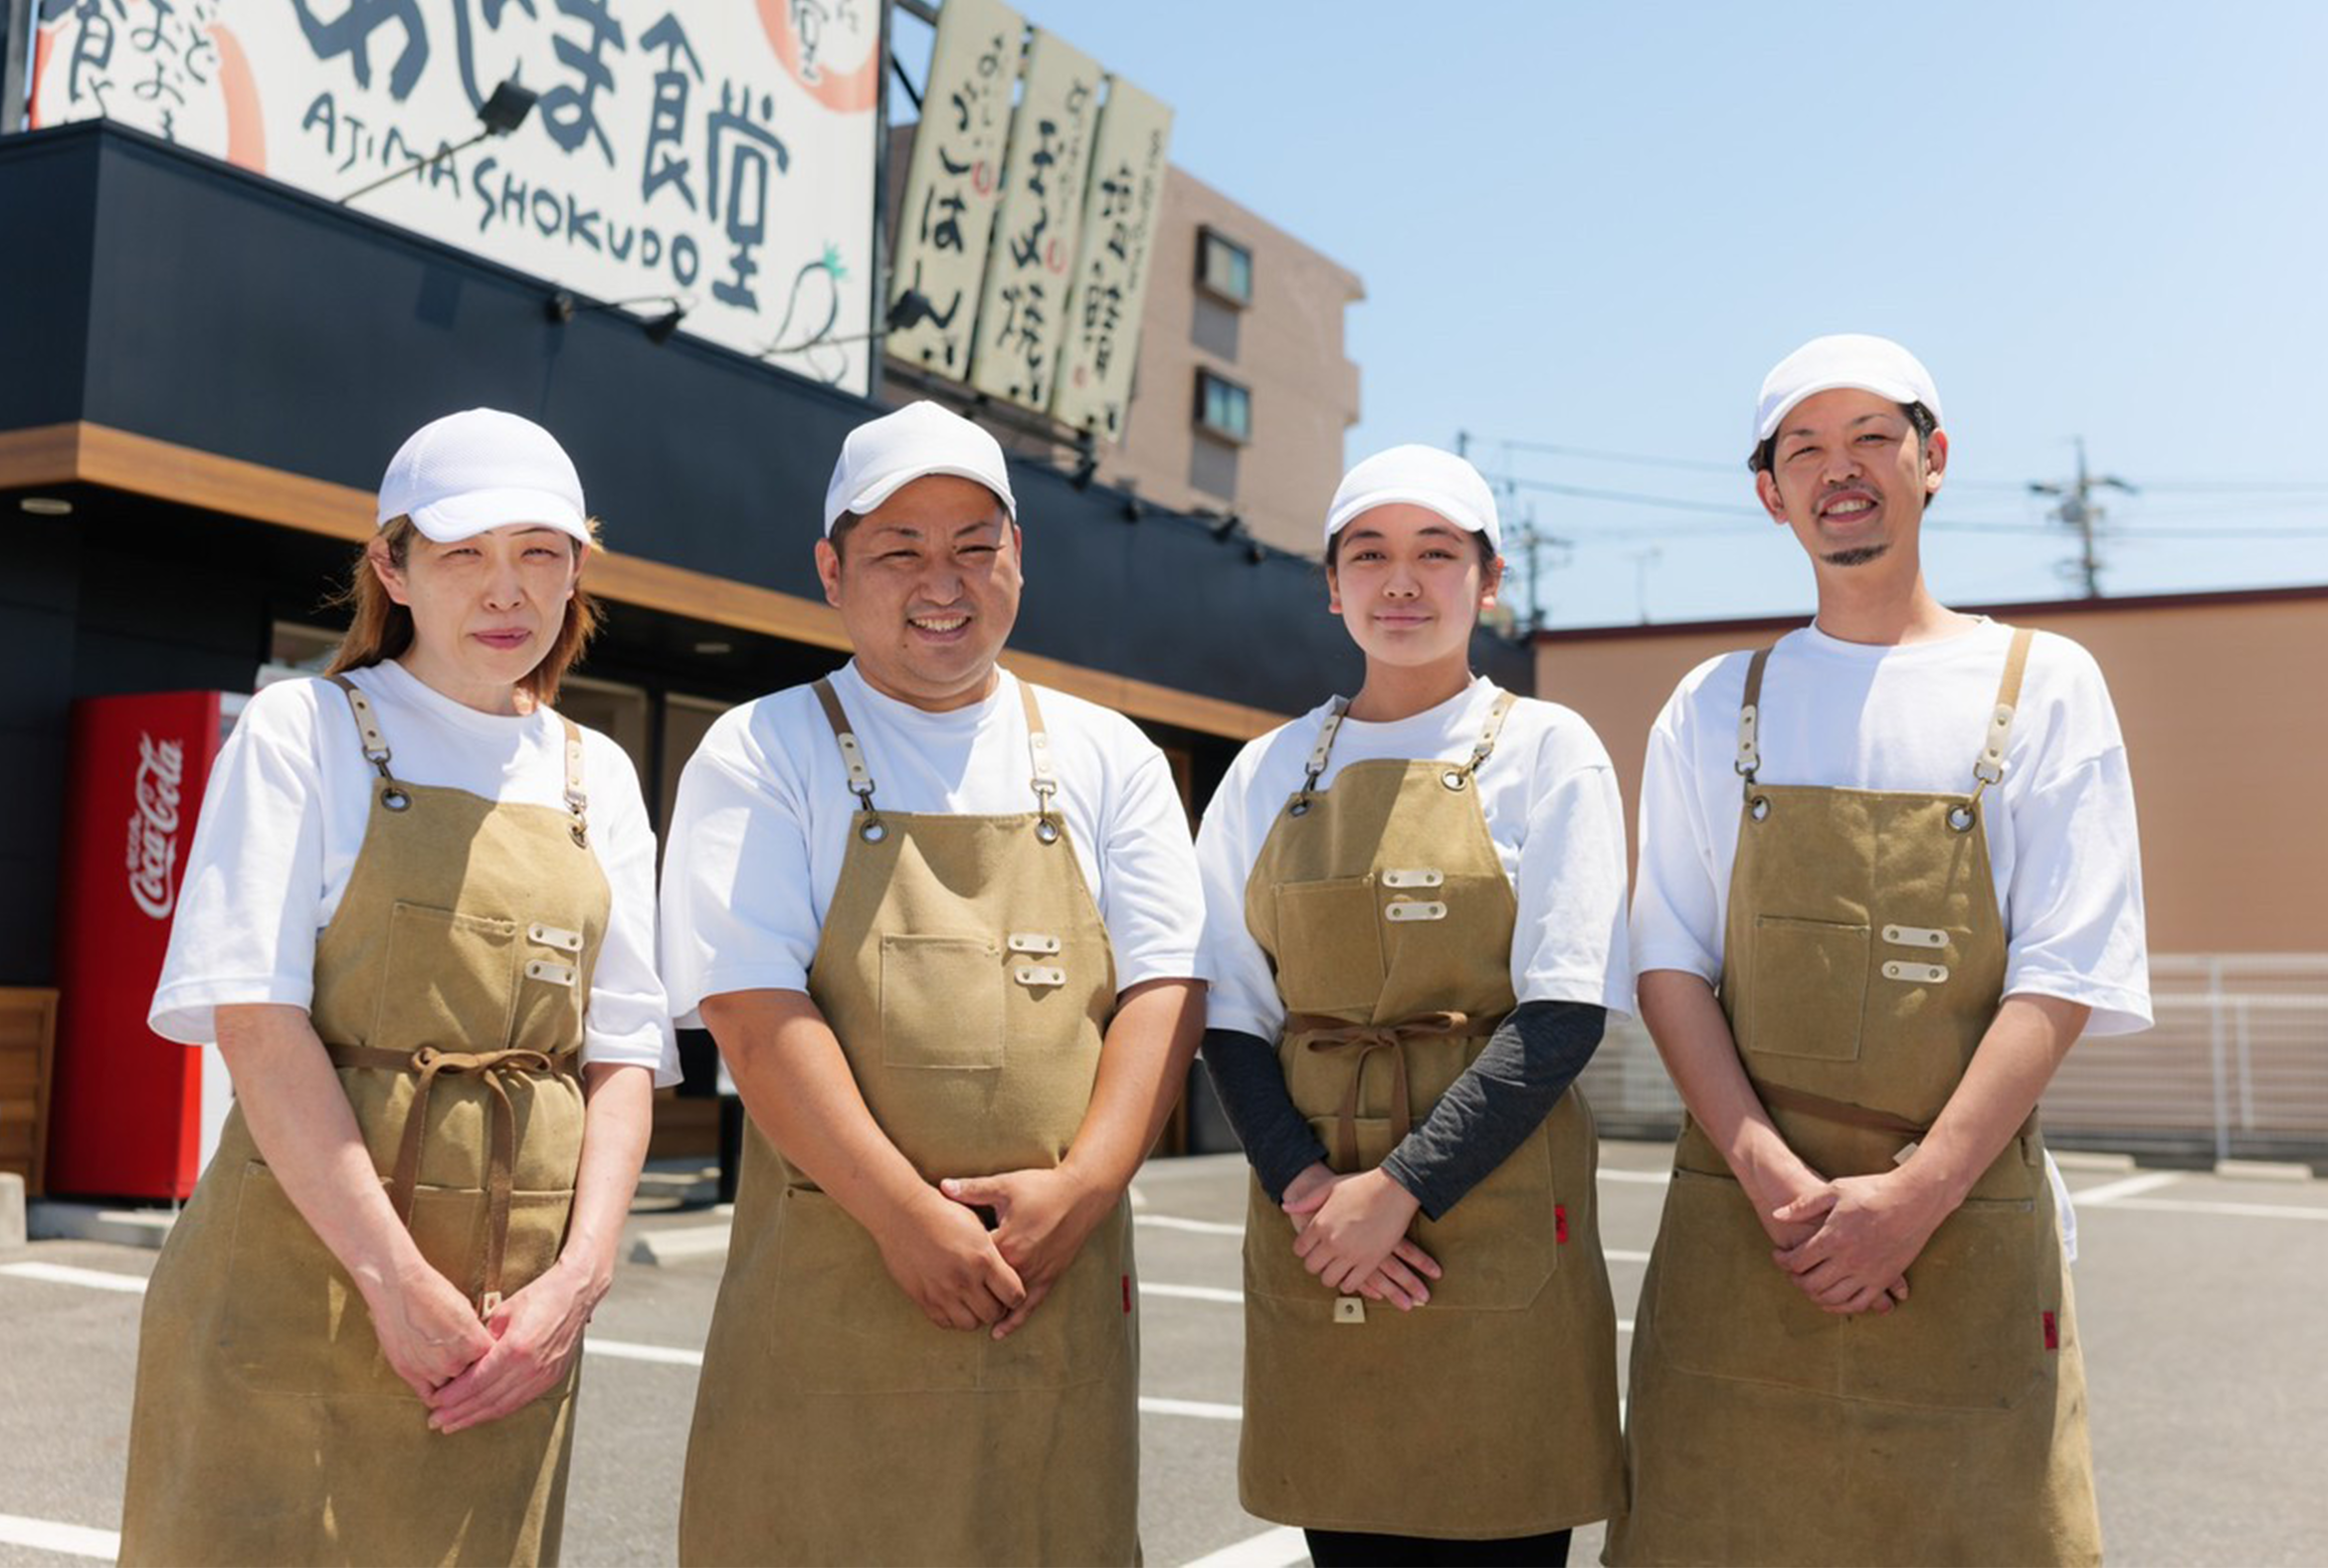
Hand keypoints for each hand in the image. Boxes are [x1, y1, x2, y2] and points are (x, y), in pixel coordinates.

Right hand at [360, 1257, 493, 1401]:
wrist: (399, 1287)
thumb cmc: (433, 1291)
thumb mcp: (467, 1310)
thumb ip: (475, 1335)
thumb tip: (480, 1348)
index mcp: (475, 1343)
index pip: (493, 1364)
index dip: (491, 1362)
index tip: (489, 1362)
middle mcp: (455, 1361)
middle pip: (473, 1379)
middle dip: (471, 1373)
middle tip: (468, 1368)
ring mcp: (432, 1370)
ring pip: (452, 1390)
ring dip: (453, 1384)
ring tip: (452, 1373)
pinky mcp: (410, 1373)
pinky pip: (429, 1395)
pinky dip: (436, 1395)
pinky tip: (440, 1390)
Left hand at [424, 1256, 601, 1432]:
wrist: (576, 1293)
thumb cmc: (540, 1295)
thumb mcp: (503, 1311)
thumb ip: (484, 1339)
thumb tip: (465, 1359)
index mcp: (516, 1348)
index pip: (476, 1381)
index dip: (453, 1396)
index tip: (434, 1402)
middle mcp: (531, 1367)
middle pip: (487, 1399)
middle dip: (458, 1413)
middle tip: (435, 1420)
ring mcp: (543, 1375)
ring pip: (503, 1406)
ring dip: (475, 1417)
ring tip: (453, 1424)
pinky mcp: (551, 1377)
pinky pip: (519, 1401)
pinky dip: (497, 1410)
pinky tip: (482, 1414)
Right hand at [873, 1187, 1026, 1331]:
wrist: (903, 1214)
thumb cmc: (943, 1213)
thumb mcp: (976, 1226)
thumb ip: (993, 1253)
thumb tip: (1004, 1273)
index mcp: (983, 1258)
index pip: (1014, 1295)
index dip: (1015, 1295)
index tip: (1009, 1289)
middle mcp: (965, 1279)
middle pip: (994, 1313)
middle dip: (997, 1307)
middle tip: (992, 1297)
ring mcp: (943, 1292)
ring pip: (971, 1324)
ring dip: (976, 1315)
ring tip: (972, 1301)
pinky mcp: (924, 1298)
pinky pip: (946, 1322)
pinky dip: (954, 1317)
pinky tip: (954, 1302)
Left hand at [940, 1167, 1109, 1340]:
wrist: (1081, 1195)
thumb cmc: (1042, 1188)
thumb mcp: (1005, 1185)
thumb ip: (972, 1189)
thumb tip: (942, 1186)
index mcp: (1005, 1242)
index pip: (970, 1263)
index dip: (951, 1263)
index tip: (933, 1264)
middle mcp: (1020, 1265)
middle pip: (984, 1287)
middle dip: (964, 1291)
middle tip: (940, 1294)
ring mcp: (1035, 1275)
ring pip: (1004, 1301)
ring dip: (984, 1308)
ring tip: (961, 1314)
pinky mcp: (1048, 1279)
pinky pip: (1028, 1306)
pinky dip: (1013, 1320)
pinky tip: (997, 1332)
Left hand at [1286, 1168, 1440, 1307]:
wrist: (1394, 1189)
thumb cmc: (1362, 1185)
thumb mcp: (1330, 1187)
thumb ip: (1307, 1200)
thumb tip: (1286, 1207)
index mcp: (1319, 1224)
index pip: (1300, 1250)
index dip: (1305, 1250)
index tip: (1312, 1248)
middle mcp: (1331, 1242)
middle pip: (1312, 1267)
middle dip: (1317, 1264)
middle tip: (1325, 1259)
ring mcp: (1350, 1254)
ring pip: (1329, 1280)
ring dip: (1332, 1275)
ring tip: (1338, 1268)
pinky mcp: (1370, 1262)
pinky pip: (1351, 1284)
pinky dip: (1349, 1282)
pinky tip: (1351, 1274)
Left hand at [1771, 1172, 1940, 1315]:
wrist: (1914, 1200)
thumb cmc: (1873, 1190)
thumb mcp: (1834, 1190)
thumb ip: (1804, 1205)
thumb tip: (1777, 1215)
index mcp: (1833, 1238)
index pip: (1797, 1262)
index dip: (1782, 1261)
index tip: (1779, 1255)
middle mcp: (1849, 1260)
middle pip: (1811, 1284)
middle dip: (1795, 1279)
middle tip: (1792, 1271)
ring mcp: (1867, 1273)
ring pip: (1832, 1298)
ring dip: (1814, 1295)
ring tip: (1809, 1283)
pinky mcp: (1884, 1280)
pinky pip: (1858, 1304)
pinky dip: (1841, 1306)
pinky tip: (1833, 1299)